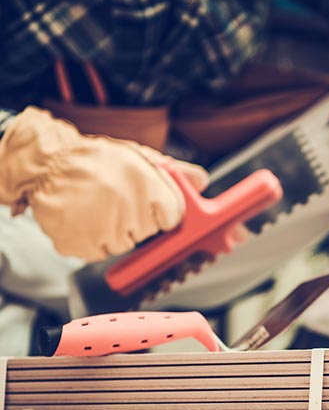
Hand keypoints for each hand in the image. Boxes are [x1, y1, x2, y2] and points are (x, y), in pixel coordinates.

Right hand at [0, 107, 207, 260]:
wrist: (46, 164)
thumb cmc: (96, 160)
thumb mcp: (139, 157)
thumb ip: (175, 172)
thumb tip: (201, 181)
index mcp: (149, 188)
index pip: (173, 217)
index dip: (162, 210)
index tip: (151, 203)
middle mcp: (130, 212)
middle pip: (148, 232)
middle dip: (138, 218)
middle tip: (117, 197)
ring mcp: (105, 232)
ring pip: (125, 244)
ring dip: (115, 231)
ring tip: (99, 206)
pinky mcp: (81, 246)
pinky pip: (100, 252)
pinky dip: (94, 240)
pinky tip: (85, 218)